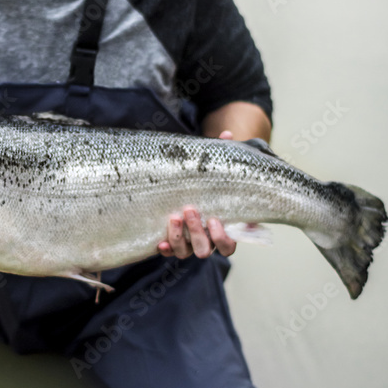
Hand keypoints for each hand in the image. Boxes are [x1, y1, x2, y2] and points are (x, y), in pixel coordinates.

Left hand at [157, 130, 236, 259]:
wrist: (189, 187)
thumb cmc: (208, 181)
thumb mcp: (214, 168)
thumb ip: (222, 154)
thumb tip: (226, 135)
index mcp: (223, 228)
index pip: (228, 245)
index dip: (223, 238)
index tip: (214, 219)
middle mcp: (207, 240)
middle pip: (205, 249)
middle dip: (197, 232)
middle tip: (190, 209)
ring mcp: (188, 243)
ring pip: (187, 252)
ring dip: (180, 237)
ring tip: (174, 216)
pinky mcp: (173, 242)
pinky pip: (170, 252)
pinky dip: (166, 248)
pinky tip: (159, 241)